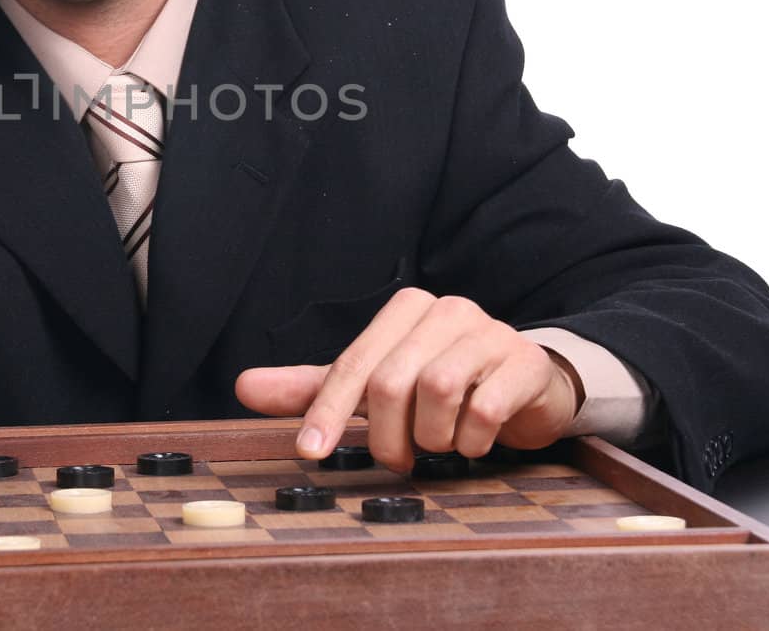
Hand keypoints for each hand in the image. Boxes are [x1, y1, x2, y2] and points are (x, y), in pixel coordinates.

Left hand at [235, 288, 581, 470]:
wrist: (524, 387)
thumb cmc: (441, 384)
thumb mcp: (375, 385)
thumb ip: (314, 388)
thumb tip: (243, 388)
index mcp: (406, 309)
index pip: (353, 363)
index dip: (327, 411)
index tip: (309, 453)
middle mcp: (447, 310)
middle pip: (392, 382)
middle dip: (387, 436)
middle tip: (396, 459)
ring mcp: (490, 332)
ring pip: (438, 391)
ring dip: (432, 437)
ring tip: (440, 443)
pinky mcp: (524, 363)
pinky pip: (485, 409)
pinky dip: (471, 439)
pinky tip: (474, 441)